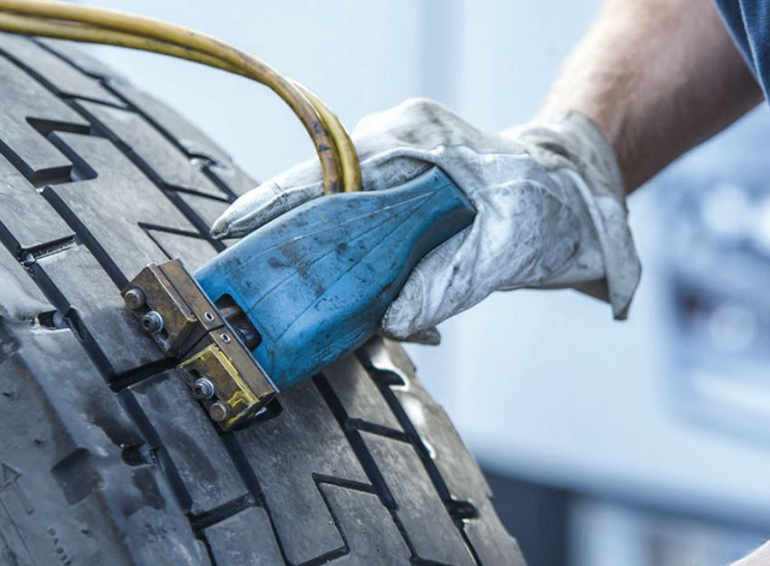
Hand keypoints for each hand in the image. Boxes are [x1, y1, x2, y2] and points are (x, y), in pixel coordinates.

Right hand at [211, 99, 639, 342]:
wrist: (574, 195)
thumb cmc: (548, 209)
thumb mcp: (503, 251)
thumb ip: (445, 287)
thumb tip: (388, 323)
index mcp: (412, 140)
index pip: (325, 172)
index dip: (276, 203)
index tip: (234, 231)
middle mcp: (397, 145)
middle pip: (322, 194)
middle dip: (294, 241)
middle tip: (261, 283)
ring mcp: (399, 166)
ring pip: (342, 216)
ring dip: (333, 263)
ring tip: (319, 305)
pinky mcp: (404, 192)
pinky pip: (366, 228)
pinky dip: (362, 266)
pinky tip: (373, 301)